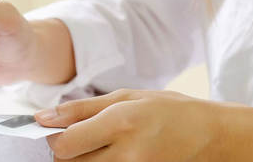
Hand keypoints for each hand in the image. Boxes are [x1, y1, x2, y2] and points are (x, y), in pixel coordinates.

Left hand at [34, 89, 252, 161]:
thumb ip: (80, 109)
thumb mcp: (125, 97)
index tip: (58, 129)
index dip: (54, 137)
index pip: (65, 145)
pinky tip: (110, 154)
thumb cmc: (167, 110)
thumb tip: (43, 118)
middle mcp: (126, 154)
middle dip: (66, 150)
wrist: (210, 135)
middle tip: (80, 136)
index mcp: (121, 124)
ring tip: (99, 145)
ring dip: (81, 160)